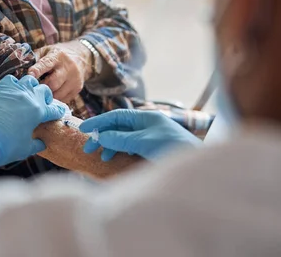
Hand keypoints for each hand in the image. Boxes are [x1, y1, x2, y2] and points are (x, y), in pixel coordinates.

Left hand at [0, 75, 66, 172]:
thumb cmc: (5, 147)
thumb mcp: (26, 149)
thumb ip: (37, 144)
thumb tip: (42, 143)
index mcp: (38, 112)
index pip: (54, 109)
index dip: (57, 112)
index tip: (56, 114)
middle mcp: (29, 98)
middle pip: (44, 90)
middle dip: (46, 97)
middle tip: (43, 104)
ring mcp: (14, 91)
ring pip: (29, 80)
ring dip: (31, 87)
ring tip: (28, 95)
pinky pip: (11, 79)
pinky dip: (14, 84)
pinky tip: (12, 92)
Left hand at [28, 40, 92, 102]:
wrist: (81, 57)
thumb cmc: (56, 55)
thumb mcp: (46, 51)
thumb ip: (34, 59)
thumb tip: (18, 70)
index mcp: (57, 56)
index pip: (46, 64)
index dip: (36, 71)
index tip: (28, 77)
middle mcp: (68, 68)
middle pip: (53, 83)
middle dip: (41, 88)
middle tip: (31, 91)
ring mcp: (74, 79)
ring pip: (58, 94)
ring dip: (46, 97)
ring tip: (39, 95)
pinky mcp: (77, 89)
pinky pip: (63, 100)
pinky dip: (54, 100)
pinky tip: (49, 97)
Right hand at [79, 109, 201, 160]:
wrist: (197, 163)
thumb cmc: (172, 147)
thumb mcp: (143, 142)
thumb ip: (121, 139)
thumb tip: (102, 136)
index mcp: (145, 117)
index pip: (116, 116)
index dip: (99, 121)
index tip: (83, 128)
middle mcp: (146, 124)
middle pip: (119, 127)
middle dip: (103, 135)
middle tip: (89, 147)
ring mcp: (150, 136)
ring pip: (124, 138)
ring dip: (111, 145)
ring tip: (101, 156)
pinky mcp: (153, 148)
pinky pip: (131, 146)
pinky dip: (121, 151)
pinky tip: (115, 158)